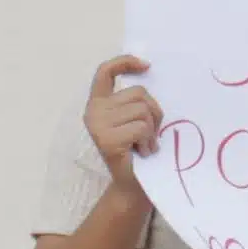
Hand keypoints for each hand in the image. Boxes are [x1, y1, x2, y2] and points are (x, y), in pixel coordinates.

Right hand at [83, 56, 161, 183]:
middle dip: (154, 112)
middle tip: (148, 134)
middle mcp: (93, 111)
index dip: (125, 62)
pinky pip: (142, 127)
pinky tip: (142, 152)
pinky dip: (149, 141)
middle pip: (139, 93)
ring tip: (144, 144)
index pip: (106, 72)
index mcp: (99, 103)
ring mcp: (97, 125)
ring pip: (143, 110)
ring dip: (152, 129)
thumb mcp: (135, 119)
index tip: (146, 66)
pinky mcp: (106, 139)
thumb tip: (150, 71)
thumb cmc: (138, 150)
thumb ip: (136, 101)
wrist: (133, 186)